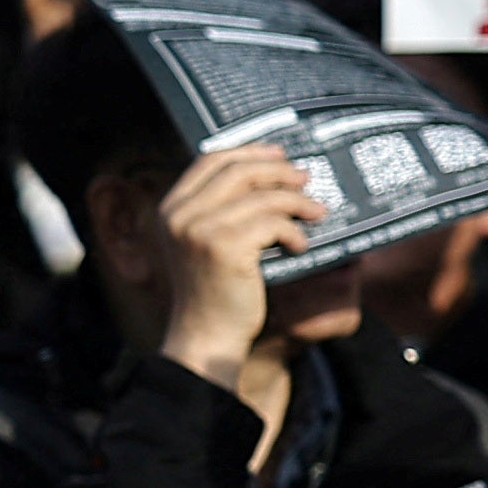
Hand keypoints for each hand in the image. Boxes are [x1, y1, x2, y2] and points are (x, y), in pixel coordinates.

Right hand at [154, 140, 320, 384]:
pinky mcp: (224, 247)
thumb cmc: (214, 291)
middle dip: (279, 171)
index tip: (280, 156)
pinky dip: (294, 232)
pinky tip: (299, 245)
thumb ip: (219, 209)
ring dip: (297, 202)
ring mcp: (199, 230)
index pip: (210, 159)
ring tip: (316, 212)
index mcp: (171, 208)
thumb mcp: (205, 242)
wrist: (206, 335)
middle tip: (306, 180)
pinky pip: (272, 223)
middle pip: (238, 170)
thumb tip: (268, 174)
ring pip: (262, 196)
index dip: (249, 151)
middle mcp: (180, 214)